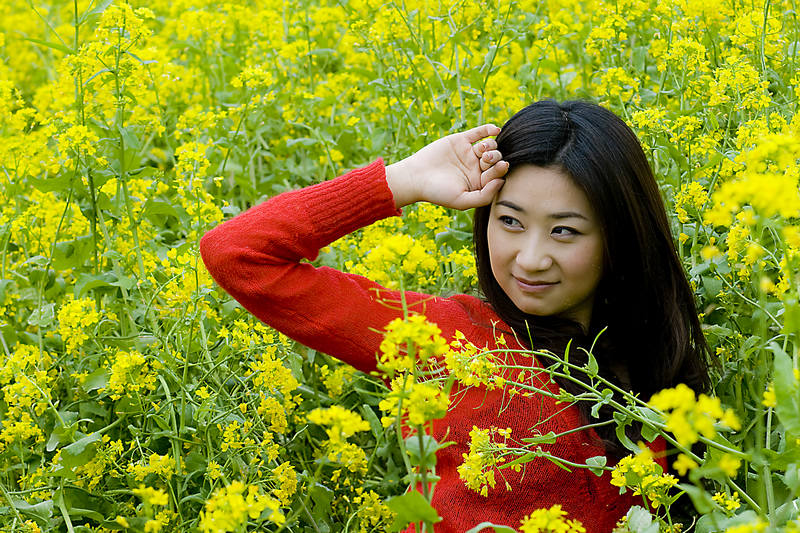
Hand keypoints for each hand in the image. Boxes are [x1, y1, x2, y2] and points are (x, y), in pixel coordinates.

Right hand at [385, 124, 508, 209]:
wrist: (416, 177)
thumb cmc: (438, 192)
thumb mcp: (462, 201)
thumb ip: (484, 196)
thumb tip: (502, 182)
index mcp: (478, 182)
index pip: (496, 175)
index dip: (500, 170)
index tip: (499, 167)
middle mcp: (476, 167)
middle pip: (495, 159)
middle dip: (496, 158)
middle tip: (486, 160)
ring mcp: (469, 153)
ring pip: (489, 146)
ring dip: (491, 146)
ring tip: (483, 150)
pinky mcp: (461, 140)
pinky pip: (478, 132)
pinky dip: (488, 129)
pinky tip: (495, 129)